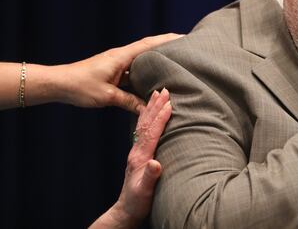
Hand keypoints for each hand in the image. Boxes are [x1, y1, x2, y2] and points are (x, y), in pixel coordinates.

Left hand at [52, 34, 181, 112]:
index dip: (168, 39)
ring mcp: (117, 64)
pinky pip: (134, 70)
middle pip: (149, 48)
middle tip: (186, 49)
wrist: (58, 84)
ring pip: (142, 60)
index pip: (150, 44)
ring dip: (157, 60)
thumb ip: (129, 102)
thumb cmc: (80, 87)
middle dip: (168, 47)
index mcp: (122, 56)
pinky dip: (145, 72)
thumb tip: (148, 109)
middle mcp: (122, 56)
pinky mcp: (113, 72)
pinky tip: (153, 80)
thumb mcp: (107, 96)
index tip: (185, 37)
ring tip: (175, 63)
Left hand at [89, 88, 171, 228]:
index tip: (169, 103)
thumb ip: (150, 177)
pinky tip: (150, 114)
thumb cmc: (137, 202)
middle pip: (146, 123)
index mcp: (139, 157)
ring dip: (150, 108)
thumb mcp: (144, 192)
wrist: (126, 211)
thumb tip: (156, 163)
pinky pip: (143, 131)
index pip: (151, 132)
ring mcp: (137, 152)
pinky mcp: (139, 154)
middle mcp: (137, 151)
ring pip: (143, 125)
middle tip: (163, 89)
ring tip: (156, 95)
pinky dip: (148, 118)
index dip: (160, 117)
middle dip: (155, 106)